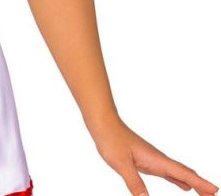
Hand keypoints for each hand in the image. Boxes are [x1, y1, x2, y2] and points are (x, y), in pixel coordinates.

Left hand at [90, 116, 218, 194]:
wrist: (103, 123)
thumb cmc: (111, 139)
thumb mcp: (120, 163)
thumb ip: (134, 182)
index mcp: (155, 159)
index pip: (182, 173)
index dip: (199, 182)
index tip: (215, 190)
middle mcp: (157, 159)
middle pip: (184, 173)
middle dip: (200, 184)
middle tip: (213, 194)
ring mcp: (152, 159)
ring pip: (177, 173)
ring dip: (191, 183)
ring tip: (203, 193)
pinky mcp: (145, 160)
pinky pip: (166, 172)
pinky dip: (178, 180)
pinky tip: (181, 185)